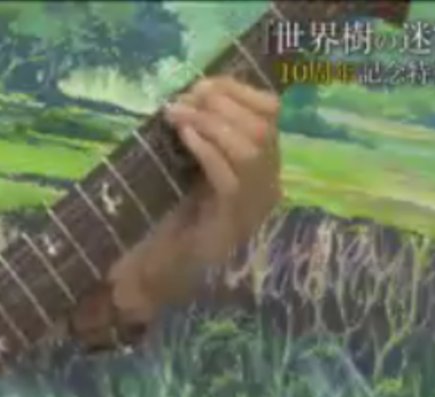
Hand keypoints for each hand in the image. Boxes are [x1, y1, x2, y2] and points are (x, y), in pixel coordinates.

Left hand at [68, 76, 282, 344]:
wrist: (163, 275)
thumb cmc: (176, 220)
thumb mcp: (194, 171)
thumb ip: (204, 139)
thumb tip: (191, 96)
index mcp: (264, 168)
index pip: (271, 114)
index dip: (240, 91)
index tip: (204, 83)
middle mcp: (269, 186)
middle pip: (263, 128)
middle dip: (223, 103)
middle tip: (186, 98)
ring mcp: (255, 206)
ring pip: (250, 149)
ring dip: (212, 123)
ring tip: (179, 113)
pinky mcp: (233, 223)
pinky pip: (230, 177)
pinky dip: (208, 150)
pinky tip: (186, 136)